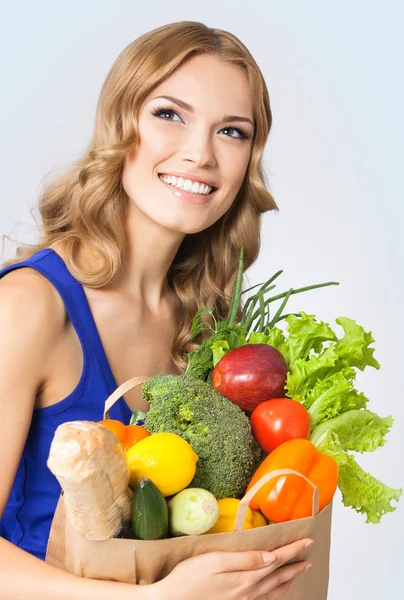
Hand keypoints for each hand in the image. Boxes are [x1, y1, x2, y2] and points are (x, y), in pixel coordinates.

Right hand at [150, 537, 312, 599]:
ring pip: (273, 590)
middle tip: (309, 556)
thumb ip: (244, 559)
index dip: (292, 551)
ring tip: (299, 571)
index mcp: (245, 577)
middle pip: (278, 575)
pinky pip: (263, 599)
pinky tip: (275, 590)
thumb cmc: (188, 578)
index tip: (307, 542)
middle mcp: (248, 591)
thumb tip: (269, 556)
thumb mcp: (215, 561)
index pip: (275, 560)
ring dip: (288, 580)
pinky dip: (275, 593)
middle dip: (294, 564)